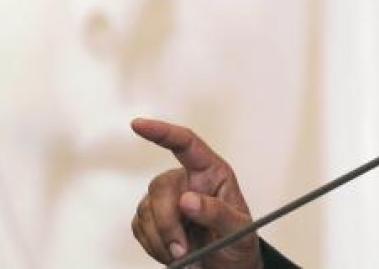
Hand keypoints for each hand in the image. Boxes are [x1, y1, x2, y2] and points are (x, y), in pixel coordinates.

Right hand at [131, 118, 263, 268]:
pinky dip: (154, 246)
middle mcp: (187, 181)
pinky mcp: (152, 220)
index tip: (138, 124)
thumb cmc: (238, 243)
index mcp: (211, 173)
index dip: (162, 132)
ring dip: (162, 240)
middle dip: (168, 222)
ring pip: (146, 210)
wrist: (226, 268)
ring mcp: (168, 200)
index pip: (186, 144)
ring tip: (185, 256)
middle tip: (182, 251)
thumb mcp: (239, 229)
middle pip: (161, 186)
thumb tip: (188, 200)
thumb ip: (217, 213)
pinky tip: (172, 254)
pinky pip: (139, 227)